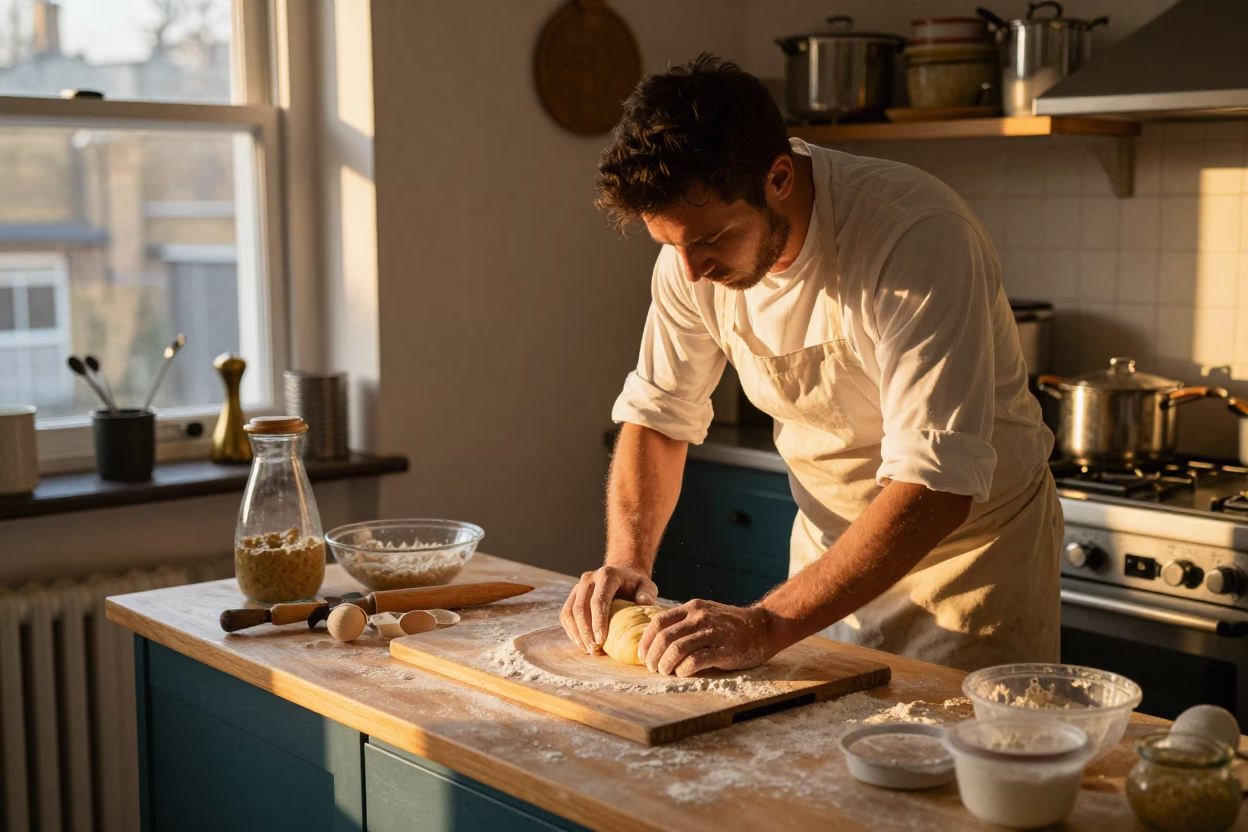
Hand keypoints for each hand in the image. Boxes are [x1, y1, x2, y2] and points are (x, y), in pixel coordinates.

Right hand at [560, 565, 657, 654]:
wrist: (621, 576)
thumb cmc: (635, 585)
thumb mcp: (646, 586)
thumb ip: (647, 593)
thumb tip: (643, 603)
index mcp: (607, 575)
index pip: (598, 600)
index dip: (598, 622)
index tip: (601, 640)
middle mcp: (589, 578)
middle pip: (581, 608)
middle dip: (586, 631)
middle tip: (594, 649)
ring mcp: (578, 587)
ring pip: (570, 612)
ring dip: (577, 633)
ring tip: (588, 649)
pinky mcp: (572, 596)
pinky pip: (566, 614)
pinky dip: (571, 630)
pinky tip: (581, 643)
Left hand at [638, 599, 775, 676]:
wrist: (763, 627)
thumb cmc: (730, 626)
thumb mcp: (706, 615)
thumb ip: (685, 624)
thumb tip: (657, 645)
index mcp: (692, 607)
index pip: (659, 622)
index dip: (646, 641)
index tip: (643, 655)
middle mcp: (700, 616)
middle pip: (664, 637)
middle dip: (653, 656)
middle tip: (651, 668)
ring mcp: (712, 632)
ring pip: (676, 649)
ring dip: (665, 665)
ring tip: (664, 672)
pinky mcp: (723, 649)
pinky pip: (695, 661)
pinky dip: (683, 670)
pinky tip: (682, 673)